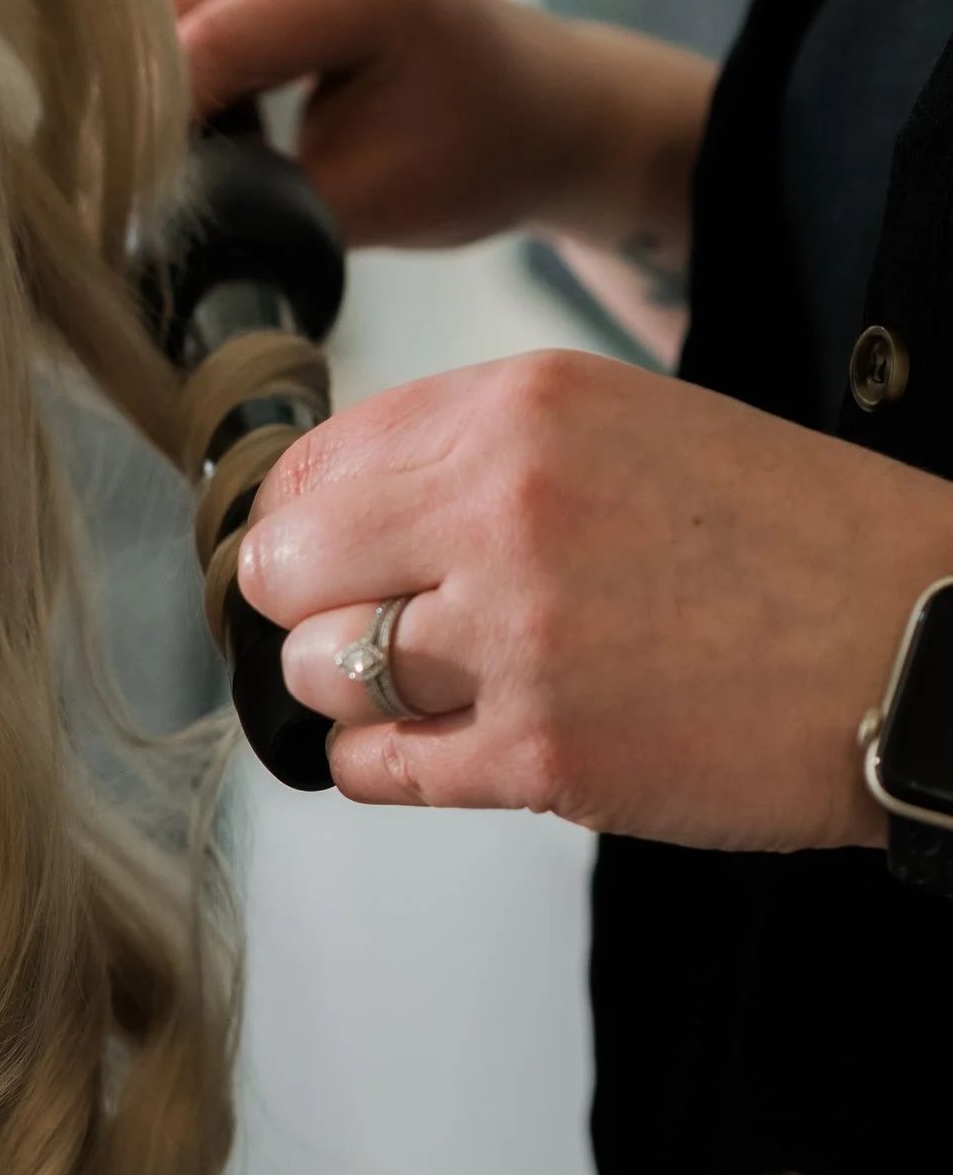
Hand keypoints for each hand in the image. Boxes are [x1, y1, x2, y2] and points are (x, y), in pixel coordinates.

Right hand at [142, 0, 713, 301]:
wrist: (538, 100)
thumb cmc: (475, 155)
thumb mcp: (376, 206)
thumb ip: (266, 214)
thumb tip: (148, 234)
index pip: (206, 44)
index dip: (139, 128)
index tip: (95, 206)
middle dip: (107, 87)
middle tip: (78, 185)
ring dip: (104, 51)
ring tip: (97, 144)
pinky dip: (123, 28)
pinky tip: (125, 99)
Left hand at [236, 347, 952, 852]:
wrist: (920, 642)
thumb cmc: (791, 545)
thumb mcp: (634, 428)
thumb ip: (481, 453)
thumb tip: (334, 507)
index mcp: (525, 406)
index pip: (312, 463)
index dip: (310, 523)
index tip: (336, 557)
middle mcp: (505, 506)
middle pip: (284, 568)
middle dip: (309, 607)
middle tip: (366, 628)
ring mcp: (516, 636)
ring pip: (316, 673)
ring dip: (352, 693)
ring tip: (438, 689)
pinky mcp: (538, 754)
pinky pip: (371, 768)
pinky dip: (388, 765)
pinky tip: (456, 743)